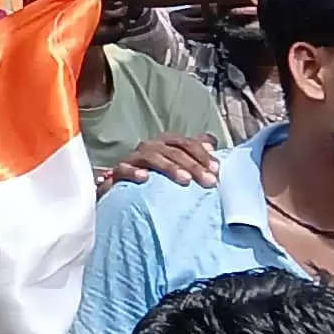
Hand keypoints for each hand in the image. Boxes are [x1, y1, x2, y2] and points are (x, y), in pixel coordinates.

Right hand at [99, 135, 222, 191]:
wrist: (124, 190)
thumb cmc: (155, 177)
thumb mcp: (177, 164)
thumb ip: (194, 153)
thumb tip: (212, 143)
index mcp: (165, 143)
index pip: (186, 143)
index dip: (202, 154)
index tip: (216, 170)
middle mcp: (150, 147)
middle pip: (173, 151)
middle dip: (193, 166)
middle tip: (208, 182)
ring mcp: (133, 158)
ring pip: (152, 157)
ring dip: (170, 167)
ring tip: (185, 181)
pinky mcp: (118, 172)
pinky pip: (124, 169)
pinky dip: (134, 171)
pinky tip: (145, 178)